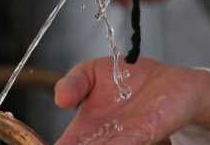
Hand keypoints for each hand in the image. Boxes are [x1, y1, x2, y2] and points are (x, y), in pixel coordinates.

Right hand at [54, 57, 209, 144]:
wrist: (171, 80)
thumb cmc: (131, 77)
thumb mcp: (91, 72)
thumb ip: (72, 82)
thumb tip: (59, 100)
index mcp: (86, 126)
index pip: (64, 144)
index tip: (38, 144)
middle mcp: (103, 137)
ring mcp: (125, 137)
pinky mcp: (147, 131)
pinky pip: (126, 143)